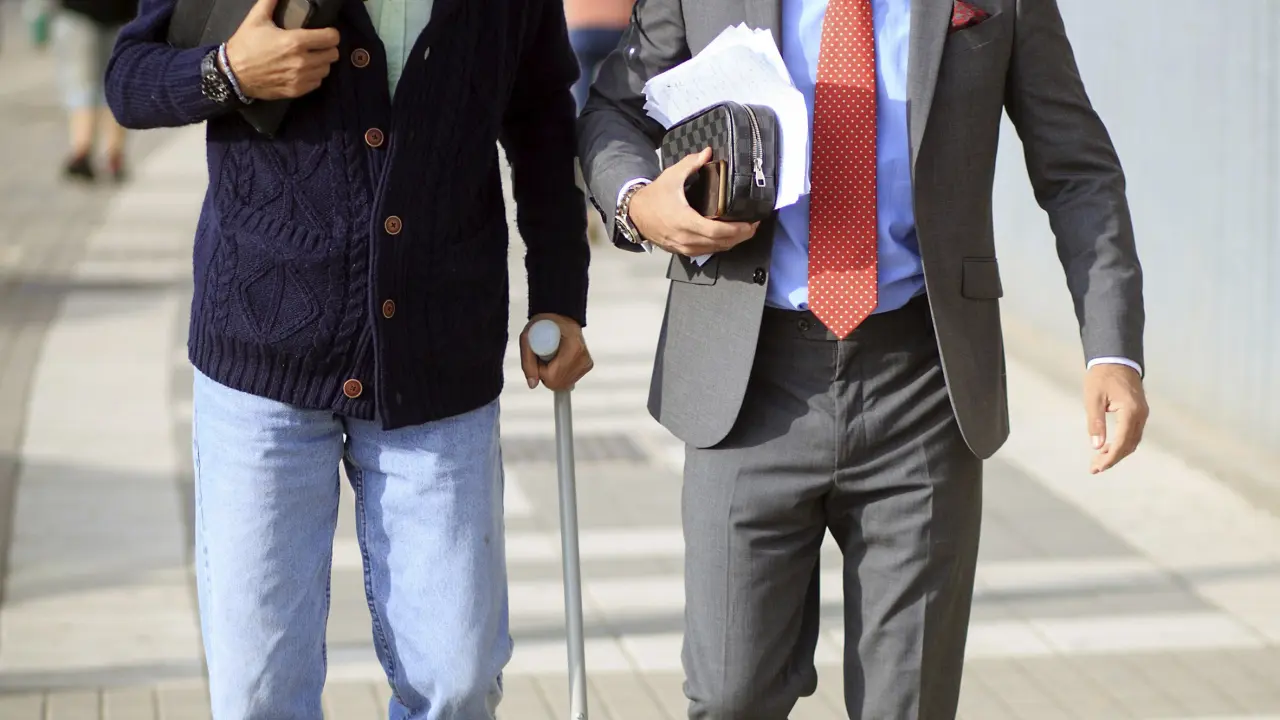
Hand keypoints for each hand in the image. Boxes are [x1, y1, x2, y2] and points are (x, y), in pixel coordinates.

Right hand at [224, 0, 340, 100]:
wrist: (233, 74)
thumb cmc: (245, 45)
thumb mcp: (257, 18)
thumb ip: (270, 1)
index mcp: (295, 42)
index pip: (331, 38)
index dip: (331, 33)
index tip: (325, 32)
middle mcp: (302, 61)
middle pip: (333, 55)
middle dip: (327, 48)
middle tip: (318, 45)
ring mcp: (300, 78)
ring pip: (326, 69)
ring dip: (321, 62)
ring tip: (311, 57)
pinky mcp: (297, 91)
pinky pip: (316, 82)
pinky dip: (313, 76)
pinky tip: (304, 70)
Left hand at [519, 314, 593, 391]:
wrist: (560, 316)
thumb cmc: (545, 323)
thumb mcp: (528, 338)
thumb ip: (528, 363)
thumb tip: (533, 384)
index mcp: (572, 347)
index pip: (552, 376)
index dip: (540, 370)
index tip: (539, 356)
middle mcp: (582, 357)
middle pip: (559, 384)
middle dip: (546, 374)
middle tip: (544, 357)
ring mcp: (586, 362)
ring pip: (564, 385)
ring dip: (553, 375)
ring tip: (552, 357)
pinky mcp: (587, 366)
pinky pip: (569, 381)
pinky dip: (561, 374)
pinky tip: (560, 360)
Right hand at [629, 148, 759, 256]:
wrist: (635, 214)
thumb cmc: (654, 196)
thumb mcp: (672, 176)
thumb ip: (691, 163)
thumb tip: (708, 152)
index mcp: (685, 220)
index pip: (716, 231)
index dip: (737, 230)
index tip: (751, 222)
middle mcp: (685, 238)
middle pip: (720, 243)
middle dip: (740, 236)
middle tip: (753, 225)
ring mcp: (684, 247)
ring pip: (715, 250)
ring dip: (732, 242)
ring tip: (744, 231)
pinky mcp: (682, 251)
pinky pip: (706, 252)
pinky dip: (720, 246)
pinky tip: (728, 238)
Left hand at [1083, 364, 1148, 473]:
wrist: (1116, 359)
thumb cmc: (1101, 377)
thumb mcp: (1093, 399)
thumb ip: (1095, 422)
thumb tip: (1096, 446)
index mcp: (1131, 411)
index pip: (1123, 441)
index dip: (1111, 457)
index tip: (1098, 467)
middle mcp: (1141, 414)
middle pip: (1130, 445)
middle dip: (1113, 458)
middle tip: (1094, 468)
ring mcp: (1142, 413)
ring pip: (1133, 441)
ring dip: (1117, 453)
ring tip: (1098, 461)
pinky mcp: (1140, 412)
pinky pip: (1133, 433)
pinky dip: (1122, 443)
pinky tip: (1107, 447)